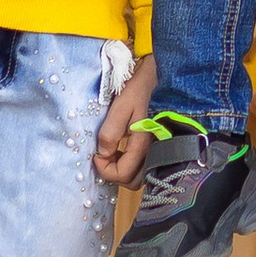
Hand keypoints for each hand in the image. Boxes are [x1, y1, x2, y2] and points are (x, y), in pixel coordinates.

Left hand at [94, 57, 157, 184]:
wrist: (159, 74)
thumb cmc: (139, 87)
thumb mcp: (121, 106)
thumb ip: (110, 132)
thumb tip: (102, 154)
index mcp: (144, 143)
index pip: (122, 174)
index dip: (104, 169)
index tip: (96, 155)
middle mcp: (154, 150)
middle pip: (132, 181)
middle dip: (114, 174)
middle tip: (104, 157)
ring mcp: (158, 148)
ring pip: (140, 176)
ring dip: (123, 170)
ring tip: (112, 153)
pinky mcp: (159, 144)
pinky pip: (145, 165)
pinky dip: (131, 164)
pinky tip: (123, 149)